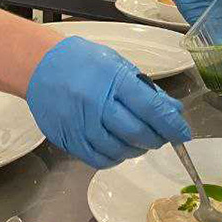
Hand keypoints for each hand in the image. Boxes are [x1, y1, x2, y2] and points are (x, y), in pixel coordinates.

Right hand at [26, 36, 190, 168]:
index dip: (171, 124)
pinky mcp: (69, 139)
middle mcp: (96, 104)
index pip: (151, 107)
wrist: (39, 66)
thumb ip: (145, 89)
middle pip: (137, 133)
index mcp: (112, 79)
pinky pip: (99, 159)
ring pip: (120, 150)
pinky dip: (116, 158)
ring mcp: (80, 124)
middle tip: (162, 136)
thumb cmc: (81, 62)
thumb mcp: (117, 65)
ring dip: (137, 149)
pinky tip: (120, 148)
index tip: (182, 132)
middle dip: (157, 138)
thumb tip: (172, 111)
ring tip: (140, 140)